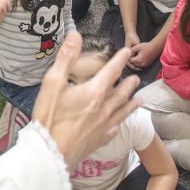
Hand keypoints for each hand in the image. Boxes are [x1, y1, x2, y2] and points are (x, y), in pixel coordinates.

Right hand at [31, 32, 140, 169]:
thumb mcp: (53, 82)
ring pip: (123, 111)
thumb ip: (66, 58)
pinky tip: (119, 124)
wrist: (50, 153)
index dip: (120, 59)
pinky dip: (119, 123)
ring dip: (132, 103)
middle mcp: (104, 108)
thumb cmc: (50, 117)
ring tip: (139, 98)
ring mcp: (103, 126)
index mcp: (94, 92)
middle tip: (136, 77)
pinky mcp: (99, 140)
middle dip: (129, 83)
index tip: (127, 52)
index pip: (112, 71)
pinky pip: (114, 129)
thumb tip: (75, 36)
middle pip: (122, 92)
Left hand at [129, 40, 161, 70]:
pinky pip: (140, 66)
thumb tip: (127, 54)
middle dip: (130, 60)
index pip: (130, 61)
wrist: (155, 47)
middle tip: (130, 55)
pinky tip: (138, 59)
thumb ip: (131, 51)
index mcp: (139, 60)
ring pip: (136, 66)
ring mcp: (145, 65)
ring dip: (134, 63)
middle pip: (132, 65)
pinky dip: (138, 64)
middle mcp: (142, 64)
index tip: (128, 54)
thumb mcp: (137, 47)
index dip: (128, 57)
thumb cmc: (147, 46)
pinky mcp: (147, 65)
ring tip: (134, 57)